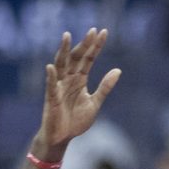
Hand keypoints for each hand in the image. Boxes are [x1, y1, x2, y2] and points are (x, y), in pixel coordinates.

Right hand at [37, 28, 121, 152]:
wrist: (62, 137)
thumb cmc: (76, 121)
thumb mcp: (95, 103)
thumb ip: (105, 87)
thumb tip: (118, 70)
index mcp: (80, 80)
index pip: (88, 59)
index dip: (95, 46)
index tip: (103, 32)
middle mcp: (69, 79)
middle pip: (77, 58)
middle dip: (84, 44)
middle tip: (92, 31)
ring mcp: (59, 87)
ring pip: (61, 65)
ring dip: (64, 51)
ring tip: (67, 36)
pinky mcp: (51, 98)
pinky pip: (50, 85)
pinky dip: (51, 76)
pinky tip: (52, 67)